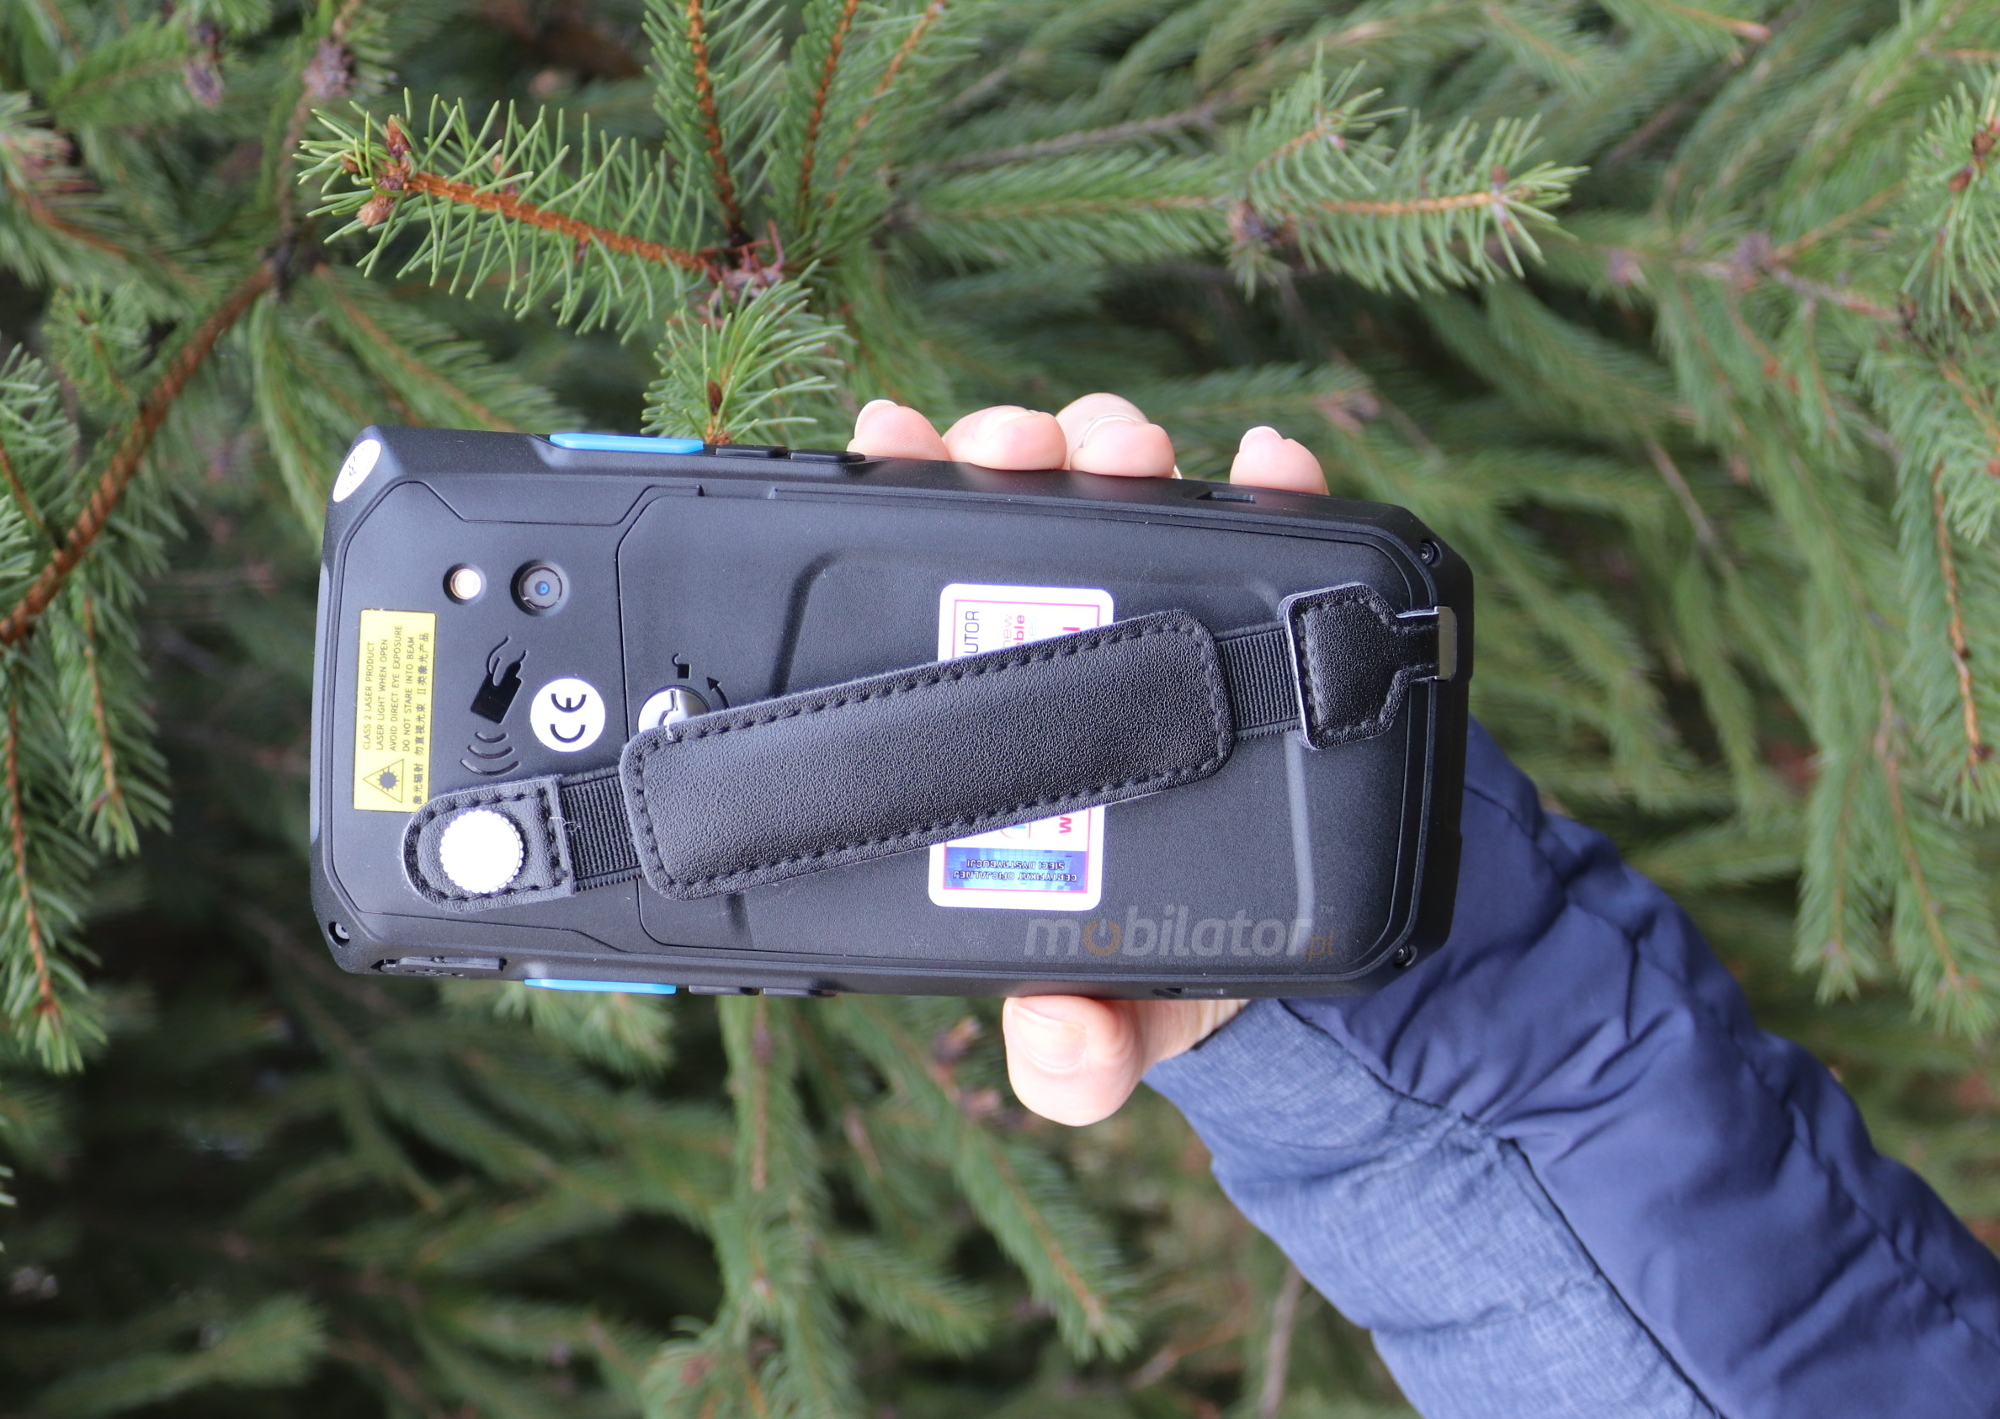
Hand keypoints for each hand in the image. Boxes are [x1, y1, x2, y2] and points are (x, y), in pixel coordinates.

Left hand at [847, 391, 1327, 1124]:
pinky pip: (1276, 533)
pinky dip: (1278, 487)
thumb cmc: (1156, 982)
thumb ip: (1074, 1059)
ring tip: (1130, 451)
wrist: (1285, 964)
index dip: (895, 502)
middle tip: (1023, 451)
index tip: (890, 445)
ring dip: (1118, 447)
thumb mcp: (1111, 1034)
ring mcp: (1160, 622)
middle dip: (1011, 452)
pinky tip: (1278, 467)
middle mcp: (1056, 647)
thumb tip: (1054, 1036)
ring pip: (1126, 496)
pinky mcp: (1272, 619)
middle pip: (1015, 513)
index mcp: (983, 717)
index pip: (921, 592)